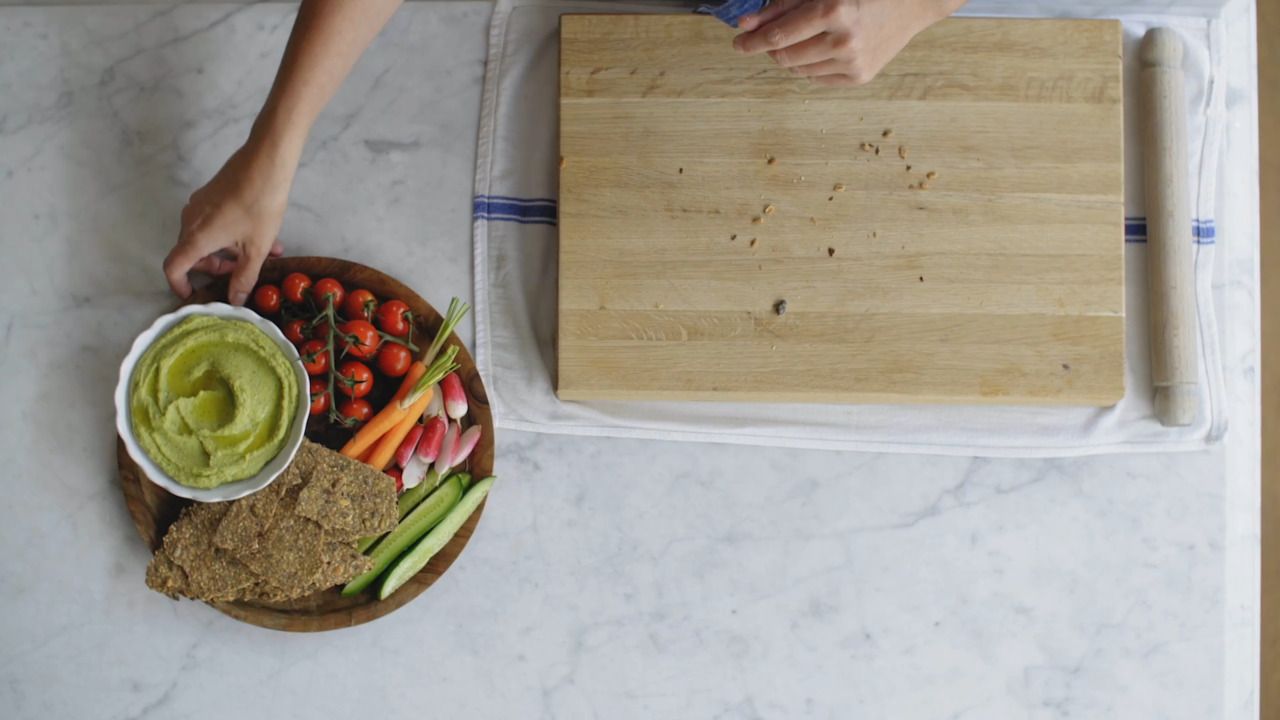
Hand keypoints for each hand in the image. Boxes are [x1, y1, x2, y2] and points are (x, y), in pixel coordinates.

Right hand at [164, 137, 297, 304]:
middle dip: (216, 269)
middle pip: (192, 254)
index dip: (179, 285)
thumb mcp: (256, 249)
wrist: (265, 163)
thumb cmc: (259, 207)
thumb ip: (243, 279)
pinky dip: (232, 236)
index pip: (173, 267)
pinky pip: (214, 223)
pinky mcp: (210, 195)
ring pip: (207, 238)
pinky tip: (264, 237)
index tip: (193, 295)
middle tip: (242, 273)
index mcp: (195, 238)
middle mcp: (189, 221)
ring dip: (231, 252)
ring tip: (266, 255)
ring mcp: (198, 206)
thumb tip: (234, 301)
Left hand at [734, 0, 963, 85]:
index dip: (752, 42)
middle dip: (771, 49)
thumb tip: (746, 25)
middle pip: (784, 57)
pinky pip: (817, 78)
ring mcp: (853, 63)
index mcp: (833, 10)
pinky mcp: (859, 77)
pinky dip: (810, 65)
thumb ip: (780, 6)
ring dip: (790, 57)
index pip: (778, 36)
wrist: (911, 2)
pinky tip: (822, 48)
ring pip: (798, 71)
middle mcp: (844, 40)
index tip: (739, 44)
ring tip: (803, 38)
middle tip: (770, 39)